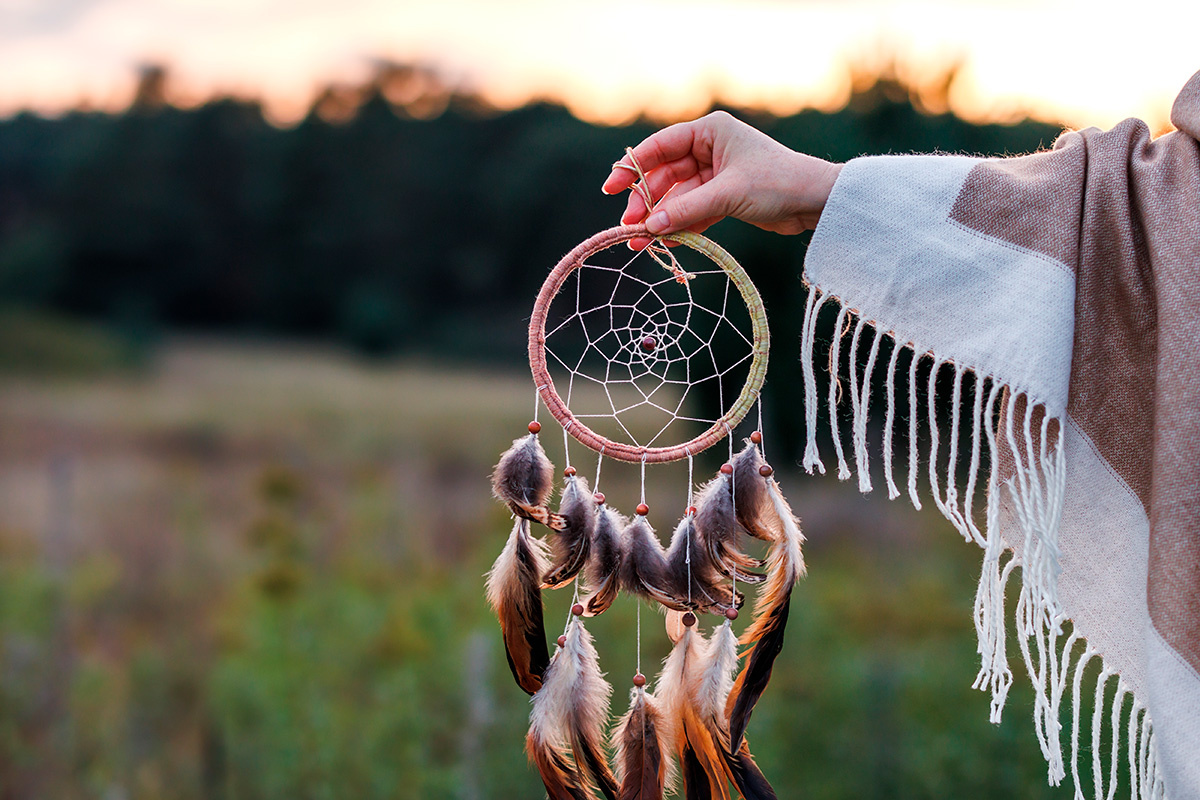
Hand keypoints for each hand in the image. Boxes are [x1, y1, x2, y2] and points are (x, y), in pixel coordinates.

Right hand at [602, 111, 841, 245]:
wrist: (816, 202)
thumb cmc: (777, 183)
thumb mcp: (728, 194)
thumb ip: (687, 210)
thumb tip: (649, 227)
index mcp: (710, 131)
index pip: (660, 146)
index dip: (632, 167)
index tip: (610, 188)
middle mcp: (710, 149)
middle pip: (664, 175)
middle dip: (646, 202)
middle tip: (629, 226)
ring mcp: (715, 174)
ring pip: (677, 197)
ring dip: (660, 219)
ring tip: (640, 243)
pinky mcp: (723, 198)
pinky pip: (692, 211)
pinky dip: (679, 226)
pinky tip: (664, 243)